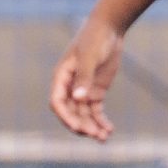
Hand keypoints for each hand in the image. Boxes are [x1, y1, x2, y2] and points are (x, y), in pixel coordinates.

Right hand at [49, 18, 122, 139]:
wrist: (108, 29)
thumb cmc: (95, 39)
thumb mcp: (90, 57)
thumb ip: (84, 78)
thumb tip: (78, 99)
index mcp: (61, 77)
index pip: (57, 102)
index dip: (65, 117)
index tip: (78, 127)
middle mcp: (70, 86)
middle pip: (71, 112)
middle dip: (81, 125)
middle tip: (95, 135)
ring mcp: (82, 90)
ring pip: (84, 115)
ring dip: (92, 127)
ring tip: (104, 138)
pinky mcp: (95, 91)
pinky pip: (96, 111)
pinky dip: (101, 121)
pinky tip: (109, 130)